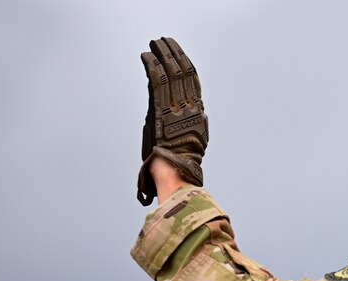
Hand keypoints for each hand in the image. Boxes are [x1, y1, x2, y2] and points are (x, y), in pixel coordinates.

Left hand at [137, 37, 208, 205]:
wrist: (175, 172)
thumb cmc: (182, 163)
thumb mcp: (197, 140)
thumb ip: (198, 124)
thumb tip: (202, 113)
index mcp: (197, 112)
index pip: (193, 80)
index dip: (186, 63)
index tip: (179, 52)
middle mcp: (189, 106)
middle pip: (183, 71)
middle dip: (174, 53)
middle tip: (165, 41)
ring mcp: (174, 107)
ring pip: (170, 72)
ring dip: (161, 55)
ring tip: (154, 43)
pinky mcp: (160, 110)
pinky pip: (157, 82)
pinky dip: (151, 67)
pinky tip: (146, 56)